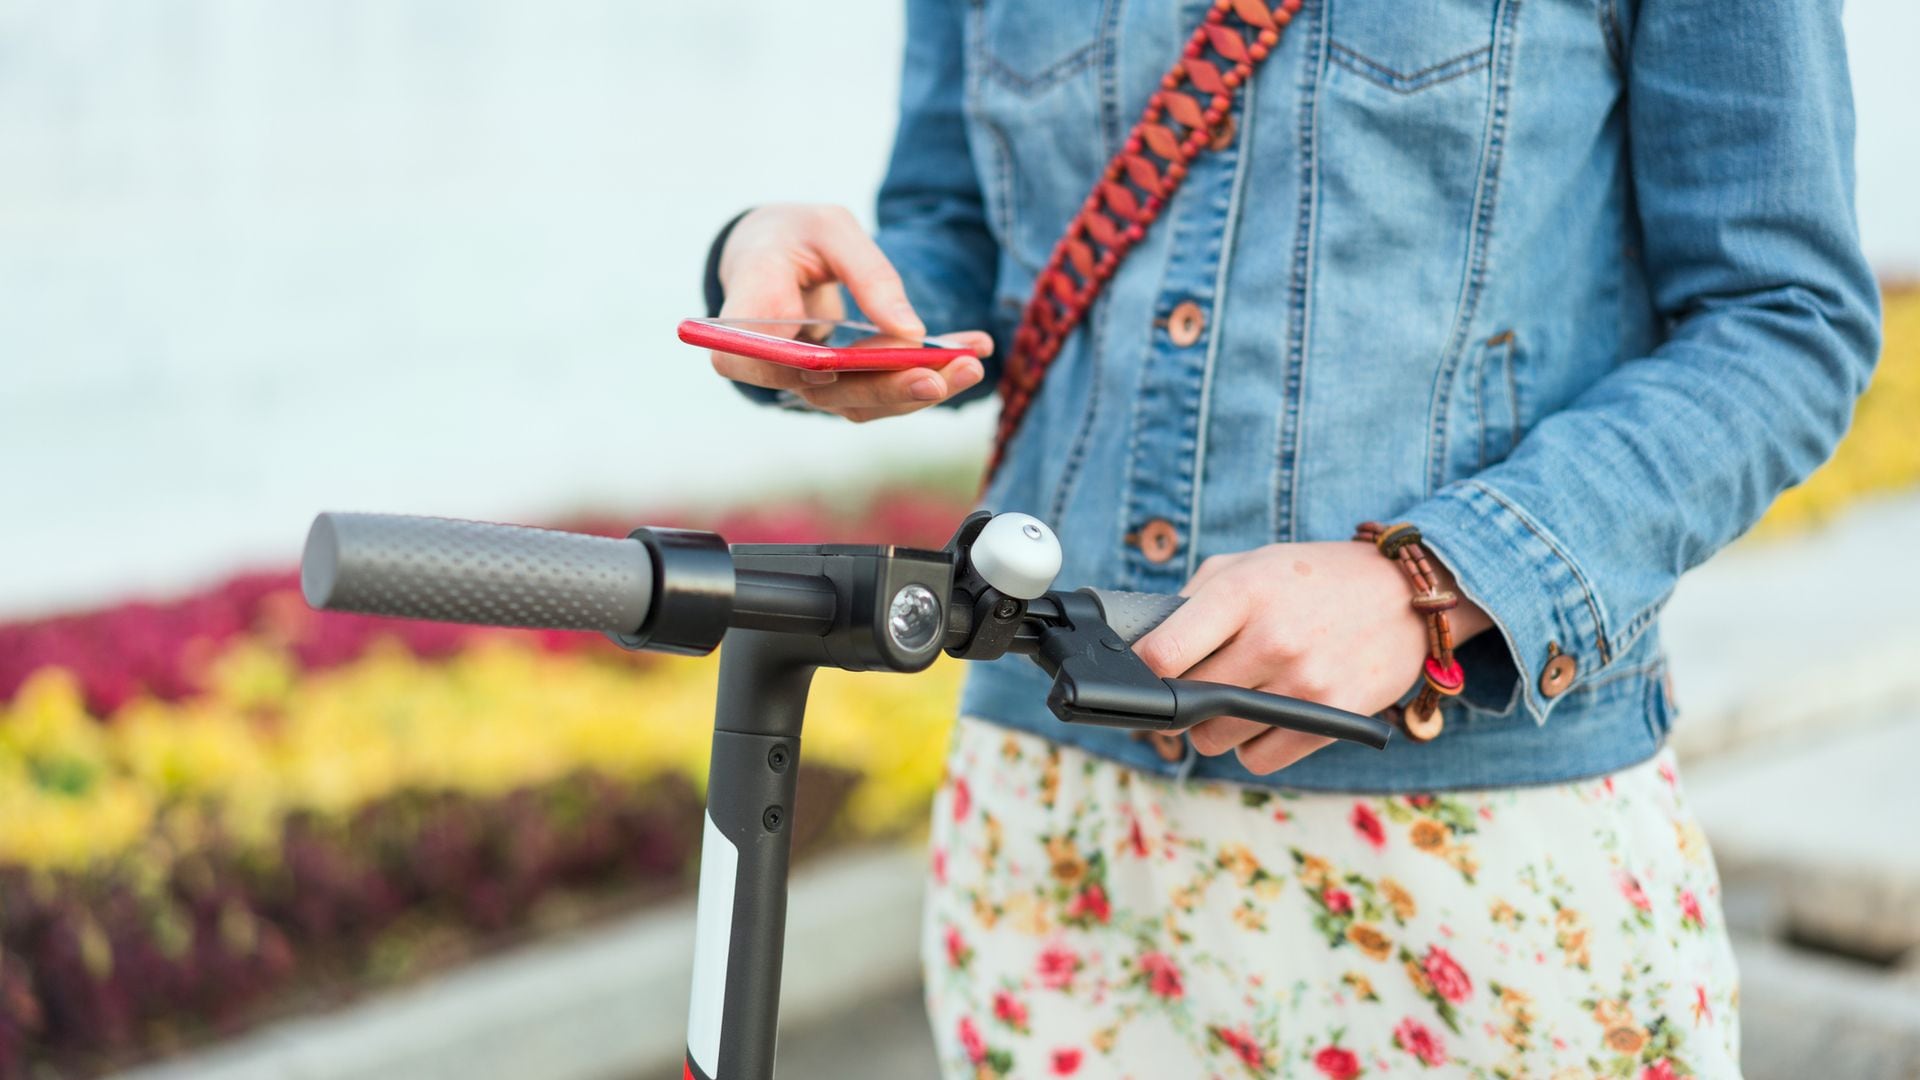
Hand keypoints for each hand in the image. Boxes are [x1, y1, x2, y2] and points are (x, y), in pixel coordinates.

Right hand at [710, 204, 992, 421]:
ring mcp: (805, 380)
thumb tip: (910, 332)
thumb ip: (866, 273)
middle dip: (887, 387)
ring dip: (919, 386)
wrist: (781, 253)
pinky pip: (881, 389)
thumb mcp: (831, 228)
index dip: (787, 371)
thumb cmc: (796, 233)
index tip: (830, 370)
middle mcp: (770, 360)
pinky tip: (970, 353)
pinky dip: (927, 373)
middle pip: (823, 392)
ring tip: (972, 362)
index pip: (750, 359)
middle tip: (941, 376)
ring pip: (860, 401)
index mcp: (745, 310)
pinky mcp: (839, 385)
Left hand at [1133, 542, 1491, 774]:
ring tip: (1234, 700)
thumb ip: (1191, 601)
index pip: (1162, 653)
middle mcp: (1272, 638)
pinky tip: (1263, 721)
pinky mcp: (1333, 716)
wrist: (1405, 593)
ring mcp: (1305, 681)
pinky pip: (1259, 760)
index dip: (1142, 671)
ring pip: (1216, 738)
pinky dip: (1251, 748)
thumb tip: (1141, 648)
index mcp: (1242, 593)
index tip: (1144, 673)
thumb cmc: (1311, 579)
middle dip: (1178, 701)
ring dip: (1214, 728)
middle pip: (1186, 704)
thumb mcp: (1248, 565)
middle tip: (1192, 688)